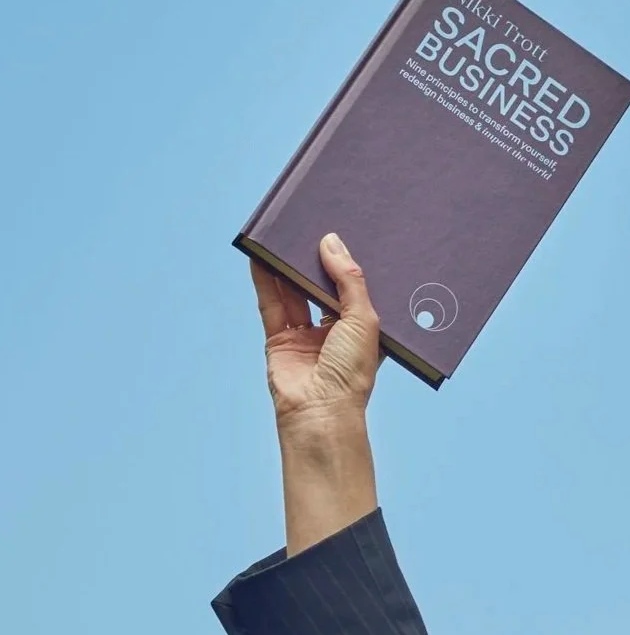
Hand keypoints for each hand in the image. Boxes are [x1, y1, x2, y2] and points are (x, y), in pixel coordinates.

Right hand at [251, 235, 380, 553]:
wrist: (321, 412)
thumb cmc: (351, 375)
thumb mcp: (362, 320)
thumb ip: (349, 280)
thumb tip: (331, 241)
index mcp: (361, 331)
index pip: (355, 289)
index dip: (350, 263)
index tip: (346, 233)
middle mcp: (333, 331)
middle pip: (321, 285)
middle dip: (317, 258)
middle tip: (315, 222)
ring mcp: (304, 335)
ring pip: (294, 290)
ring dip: (288, 262)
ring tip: (286, 229)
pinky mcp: (278, 338)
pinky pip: (270, 301)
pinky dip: (265, 277)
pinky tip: (261, 253)